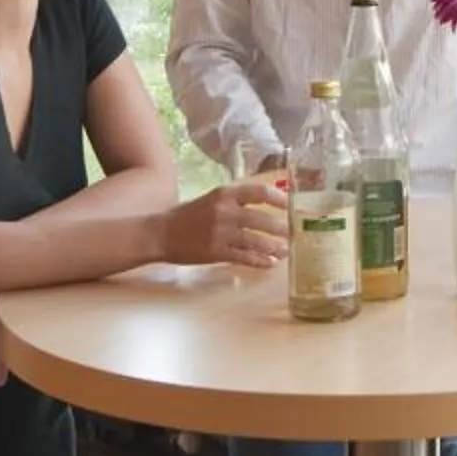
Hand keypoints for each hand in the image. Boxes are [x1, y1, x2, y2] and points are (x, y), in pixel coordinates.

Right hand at [162, 177, 291, 268]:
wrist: (161, 233)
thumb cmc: (188, 216)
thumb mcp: (211, 200)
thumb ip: (236, 202)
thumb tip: (266, 208)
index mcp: (225, 194)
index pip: (260, 192)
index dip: (280, 200)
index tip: (293, 207)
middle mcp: (224, 211)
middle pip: (263, 220)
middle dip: (283, 229)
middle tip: (296, 234)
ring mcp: (220, 232)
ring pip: (257, 241)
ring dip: (274, 248)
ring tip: (286, 251)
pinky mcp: (216, 252)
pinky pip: (244, 257)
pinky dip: (260, 261)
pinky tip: (269, 264)